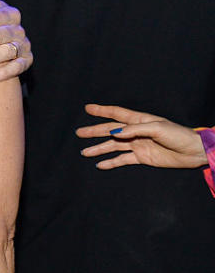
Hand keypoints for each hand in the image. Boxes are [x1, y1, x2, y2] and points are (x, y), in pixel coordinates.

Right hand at [76, 104, 206, 169]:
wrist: (193, 152)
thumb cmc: (178, 135)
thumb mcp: (157, 128)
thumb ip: (135, 129)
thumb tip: (115, 133)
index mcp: (139, 120)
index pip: (117, 114)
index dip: (102, 111)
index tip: (87, 108)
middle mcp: (135, 132)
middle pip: (110, 130)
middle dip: (94, 131)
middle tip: (79, 133)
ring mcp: (138, 144)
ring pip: (113, 146)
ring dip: (99, 148)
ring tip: (84, 152)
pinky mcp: (141, 157)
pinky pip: (122, 160)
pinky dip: (111, 162)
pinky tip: (100, 164)